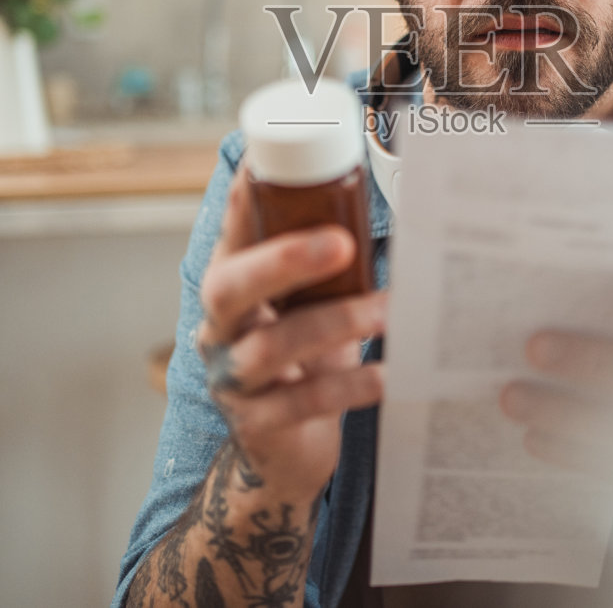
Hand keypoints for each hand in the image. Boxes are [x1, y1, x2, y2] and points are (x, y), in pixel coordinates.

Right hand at [195, 164, 386, 499]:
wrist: (287, 451)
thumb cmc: (306, 359)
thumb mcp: (311, 304)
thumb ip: (331, 263)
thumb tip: (392, 203)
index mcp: (232, 284)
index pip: (232, 234)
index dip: (245, 200)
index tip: (267, 161)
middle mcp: (220, 328)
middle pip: (230, 287)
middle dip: (283, 261)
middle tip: (341, 242)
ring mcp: (232, 378)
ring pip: (271, 346)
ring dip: (336, 323)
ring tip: (388, 312)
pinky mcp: (259, 424)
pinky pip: (302, 403)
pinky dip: (350, 386)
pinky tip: (389, 376)